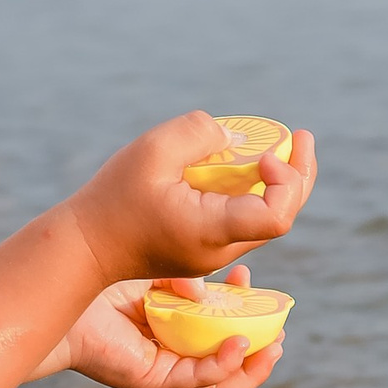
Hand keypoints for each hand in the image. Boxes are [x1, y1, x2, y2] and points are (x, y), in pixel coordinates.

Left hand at [56, 266, 284, 387]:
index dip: (244, 314)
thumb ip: (183, 279)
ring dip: (248, 372)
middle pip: (225, 368)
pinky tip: (239, 347)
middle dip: (258, 355)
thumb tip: (210, 290)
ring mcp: (161, 369)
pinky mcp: (149, 377)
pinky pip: (195, 381)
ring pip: (215, 387)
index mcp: (174, 328)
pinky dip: (221, 367)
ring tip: (271, 351)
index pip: (219, 332)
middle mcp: (170, 353)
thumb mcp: (154, 273)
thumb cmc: (98, 282)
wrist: (60, 295)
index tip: (253, 282)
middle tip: (279, 334)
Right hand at [70, 112, 317, 286]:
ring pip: (267, 221)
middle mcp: (220, 251)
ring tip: (282, 146)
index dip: (286, 180)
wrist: (85, 246)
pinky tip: (250, 164)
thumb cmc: (113, 199)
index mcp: (211, 231)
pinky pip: (244, 220)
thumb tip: (236, 138)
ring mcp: (214, 254)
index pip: (277, 216)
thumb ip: (199, 132)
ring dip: (280, 184)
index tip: (263, 153)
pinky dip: (255, 192)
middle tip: (302, 137)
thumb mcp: (152, 150)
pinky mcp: (205, 248)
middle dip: (299, 176)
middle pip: (283, 219)